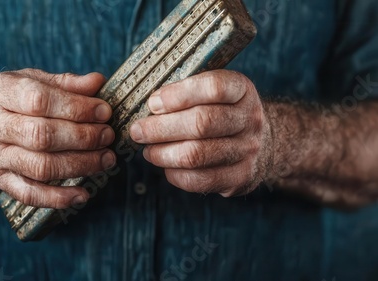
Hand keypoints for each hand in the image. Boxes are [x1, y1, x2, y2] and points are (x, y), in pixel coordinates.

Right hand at [0, 69, 115, 207]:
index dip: (76, 107)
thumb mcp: (35, 81)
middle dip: (83, 137)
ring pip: (40, 167)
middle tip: (108, 135)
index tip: (104, 111)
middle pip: (41, 136)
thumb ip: (66, 83)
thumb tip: (97, 82)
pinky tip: (83, 194)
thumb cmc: (16, 102)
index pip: (39, 100)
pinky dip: (58, 198)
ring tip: (106, 159)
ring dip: (79, 165)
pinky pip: (30, 194)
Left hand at [130, 70, 272, 196]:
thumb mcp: (216, 93)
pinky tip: (166, 166)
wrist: (264, 142)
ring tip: (148, 150)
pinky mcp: (240, 177)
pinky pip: (200, 180)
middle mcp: (250, 119)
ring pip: (197, 155)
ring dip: (163, 154)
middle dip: (161, 128)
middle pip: (201, 123)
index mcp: (242, 90)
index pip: (214, 87)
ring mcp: (247, 150)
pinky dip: (175, 174)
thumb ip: (187, 92)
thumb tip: (150, 105)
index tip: (153, 103)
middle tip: (138, 131)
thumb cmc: (225, 113)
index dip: (179, 95)